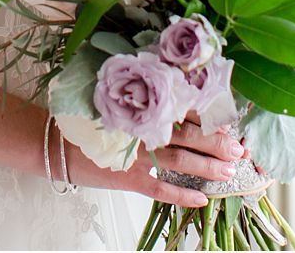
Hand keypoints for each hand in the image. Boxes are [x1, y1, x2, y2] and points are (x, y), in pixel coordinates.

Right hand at [63, 111, 245, 207]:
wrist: (55, 139)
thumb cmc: (89, 117)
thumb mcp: (119, 100)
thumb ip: (149, 98)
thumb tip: (184, 97)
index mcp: (144, 106)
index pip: (186, 110)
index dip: (211, 118)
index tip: (232, 124)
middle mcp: (143, 129)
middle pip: (190, 135)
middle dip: (217, 143)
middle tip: (239, 150)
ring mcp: (136, 155)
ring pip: (181, 162)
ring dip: (207, 167)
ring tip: (228, 172)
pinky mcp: (127, 178)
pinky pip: (160, 190)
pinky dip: (181, 196)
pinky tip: (200, 199)